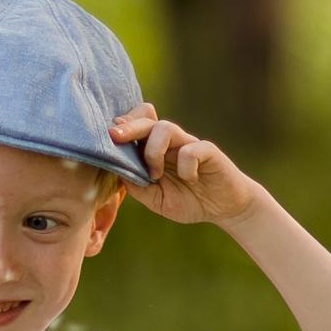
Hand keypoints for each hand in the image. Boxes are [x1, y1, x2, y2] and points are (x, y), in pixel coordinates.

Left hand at [110, 106, 262, 226]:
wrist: (224, 208)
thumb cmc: (189, 200)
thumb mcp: (156, 200)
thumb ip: (137, 187)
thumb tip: (116, 172)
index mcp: (156, 151)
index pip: (137, 128)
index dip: (122, 128)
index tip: (106, 138)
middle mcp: (171, 143)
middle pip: (147, 122)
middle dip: (129, 127)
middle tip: (114, 136)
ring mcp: (189, 144)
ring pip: (166, 128)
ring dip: (154, 151)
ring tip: (155, 175)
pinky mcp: (208, 152)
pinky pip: (192, 150)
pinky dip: (186, 165)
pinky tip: (191, 179)